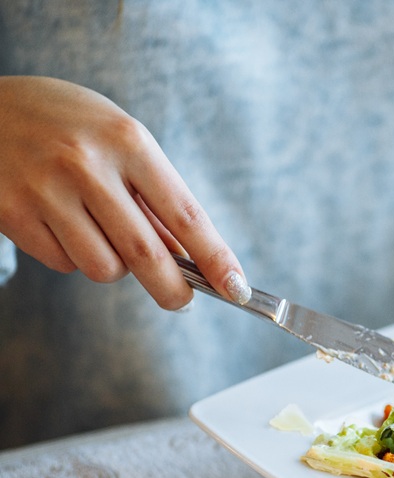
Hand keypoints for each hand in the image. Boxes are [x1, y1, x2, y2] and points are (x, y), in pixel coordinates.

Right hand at [0, 76, 249, 308]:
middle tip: (182, 300)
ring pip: (104, 267)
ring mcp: (45, 189)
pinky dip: (72, 256)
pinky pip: (63, 264)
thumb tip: (188, 259)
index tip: (237, 289)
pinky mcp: (11, 212)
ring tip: (100, 232)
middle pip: (146, 254)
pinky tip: (61, 222)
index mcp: (128, 142)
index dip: (215, 259)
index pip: (184, 214)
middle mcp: (87, 164)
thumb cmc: (71, 127)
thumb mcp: (120, 142)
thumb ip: (153, 197)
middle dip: (173, 290)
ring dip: (114, 266)